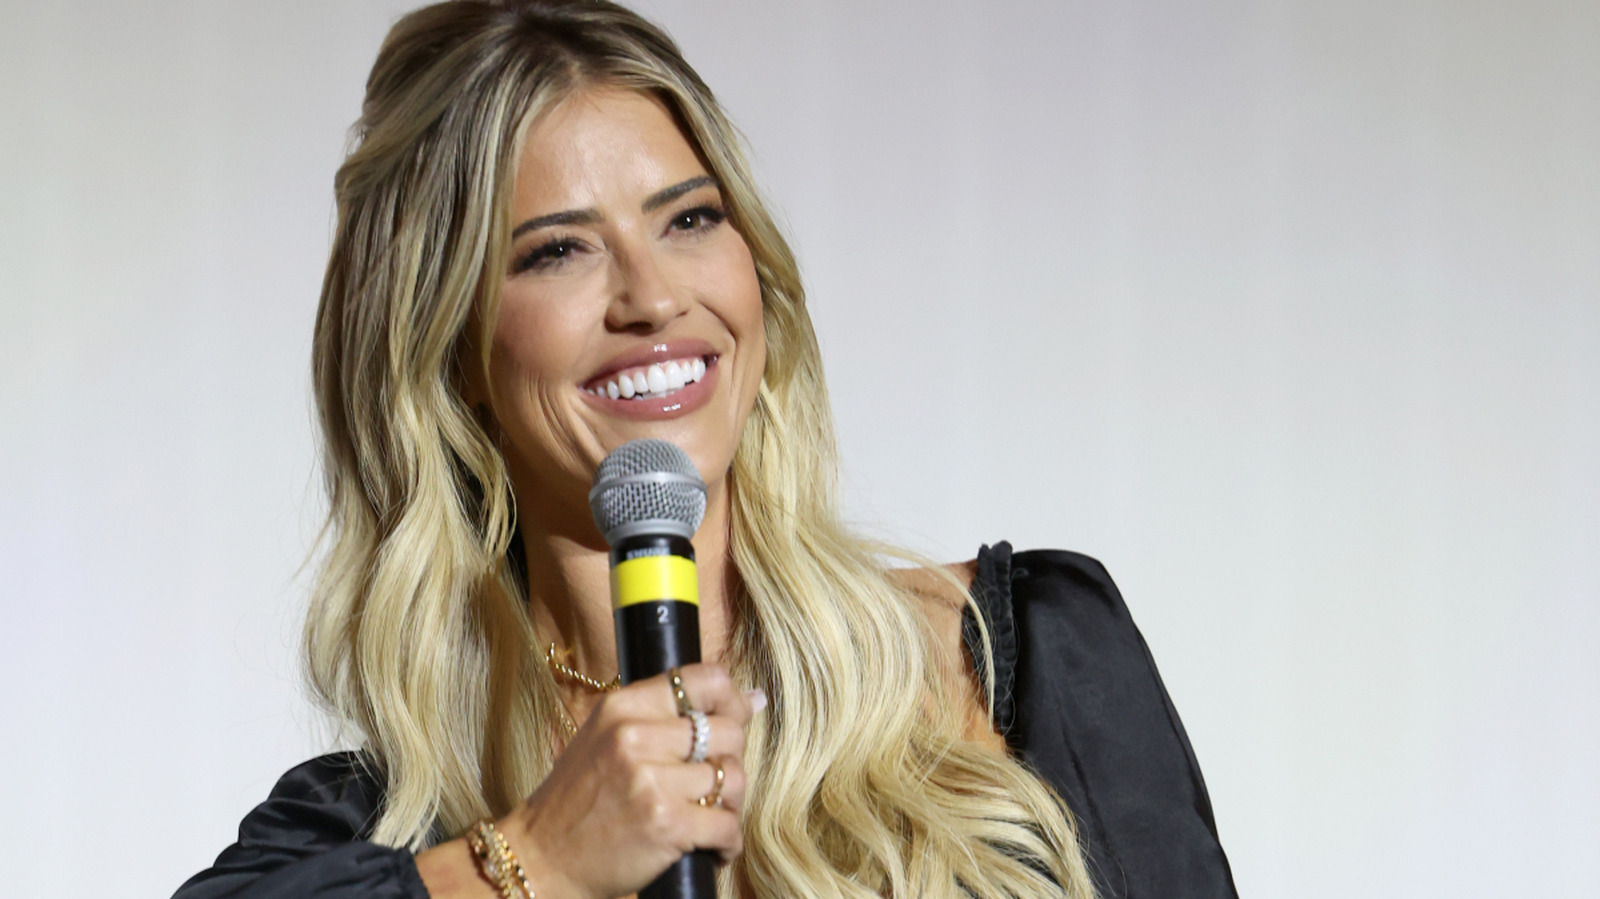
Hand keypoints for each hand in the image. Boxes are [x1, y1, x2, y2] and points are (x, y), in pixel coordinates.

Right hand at [504, 663, 758, 898]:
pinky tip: (713, 845)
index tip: (736, 718)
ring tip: (711, 813)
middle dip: (730, 758)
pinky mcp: (666, 824)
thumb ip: (670, 715)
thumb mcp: (609, 735)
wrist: (544, 856)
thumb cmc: (582, 797)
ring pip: (732, 777)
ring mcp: (650, 781)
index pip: (704, 680)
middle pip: (727, 731)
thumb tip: (755, 699)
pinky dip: (728, 840)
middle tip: (713, 779)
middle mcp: (635, 736)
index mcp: (623, 707)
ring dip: (730, 802)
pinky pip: (727, 824)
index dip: (731, 699)